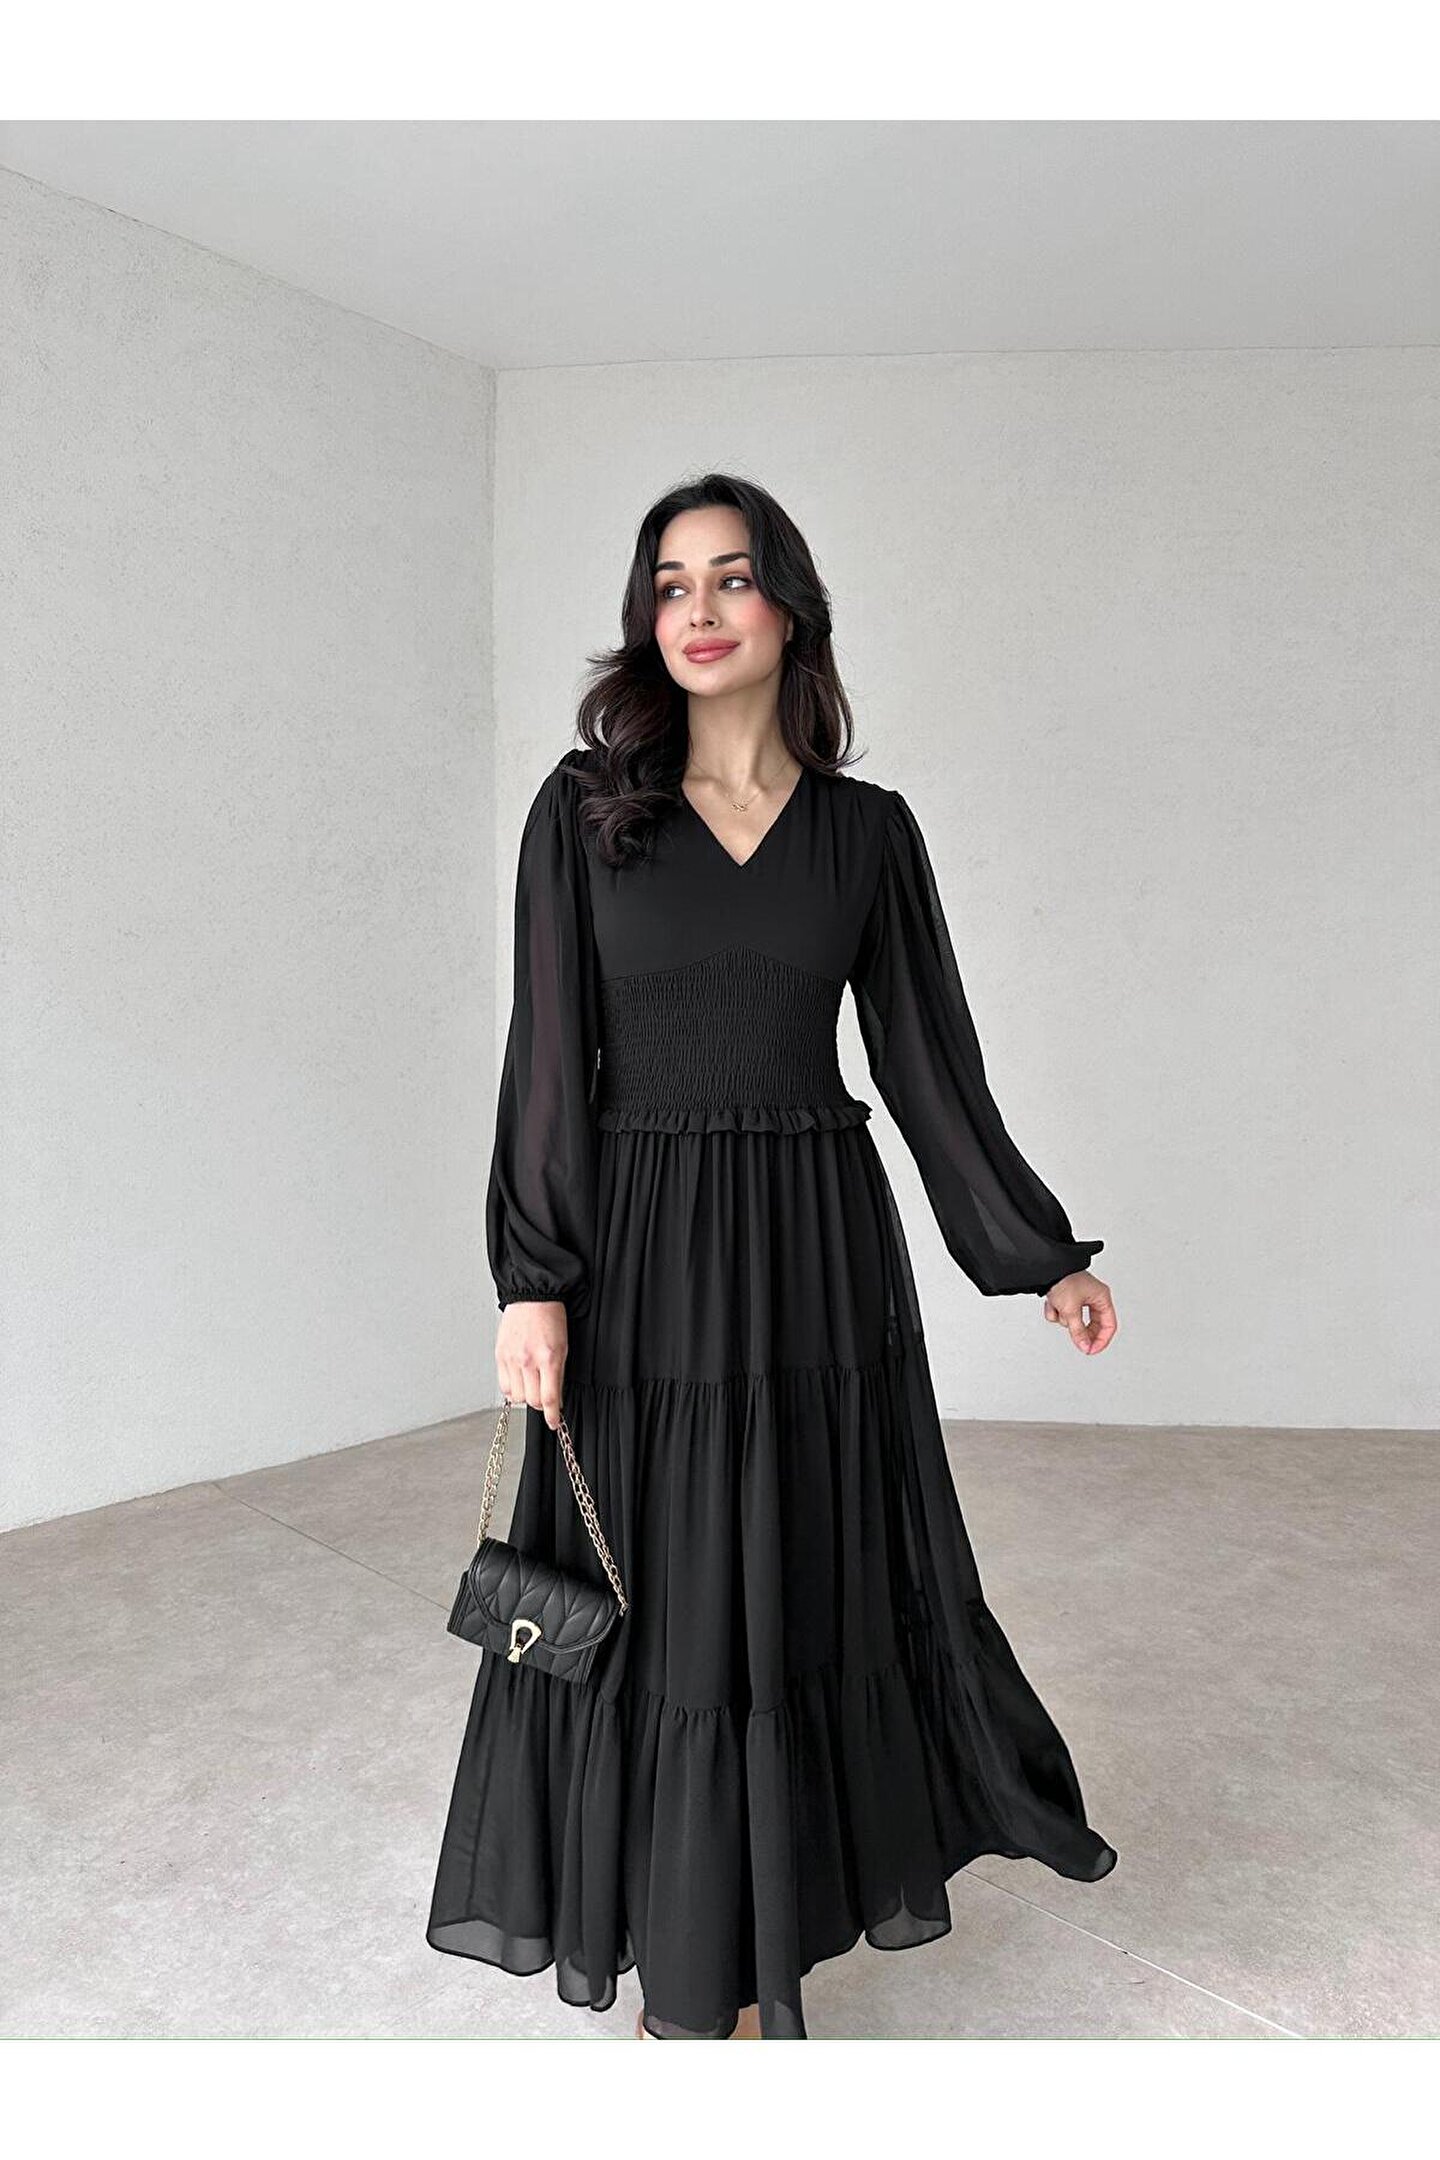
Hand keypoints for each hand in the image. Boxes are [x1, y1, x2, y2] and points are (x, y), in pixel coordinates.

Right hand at [496, 1300, 568, 1429]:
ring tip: (531, 1385)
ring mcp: (511, 1359)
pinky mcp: (500, 1356)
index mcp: (548, 1358)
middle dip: (541, 1404)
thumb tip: (555, 1399)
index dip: (552, 1416)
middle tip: (545, 1398)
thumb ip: (558, 1375)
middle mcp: (528, 1360)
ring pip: (517, 1397)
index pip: (549, 1398)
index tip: (554, 1422)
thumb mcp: (563, 1347)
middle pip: (532, 1401)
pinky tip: (519, 1381)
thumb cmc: (550, 1318)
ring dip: (526, 1396)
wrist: (531, 1297)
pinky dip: (512, 1389)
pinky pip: (503, 1386)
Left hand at [1042, 1270, 1116, 1354]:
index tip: (1092, 1350)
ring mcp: (1079, 1298)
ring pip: (1074, 1320)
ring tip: (1059, 1306)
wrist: (1045, 1268)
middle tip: (1077, 1343)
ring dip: (1064, 1317)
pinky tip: (1052, 1302)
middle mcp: (1093, 1298)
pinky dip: (1055, 1311)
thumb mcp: (1071, 1310)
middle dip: (1080, 1331)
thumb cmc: (1063, 1279)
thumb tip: (1084, 1346)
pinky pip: (1062, 1314)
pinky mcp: (1066, 1298)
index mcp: (1102, 1297)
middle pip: (1092, 1325)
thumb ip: (1078, 1331)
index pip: (1109, 1325)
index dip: (1102, 1340)